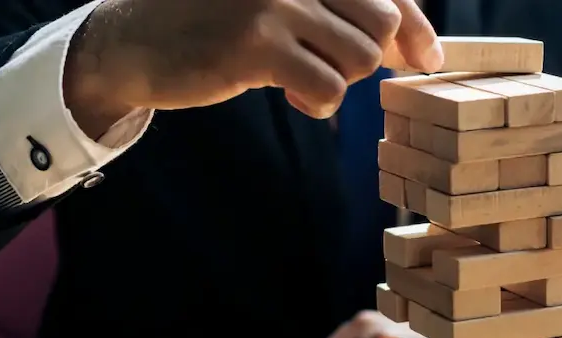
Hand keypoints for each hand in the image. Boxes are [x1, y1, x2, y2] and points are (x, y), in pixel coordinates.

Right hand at [63, 0, 442, 134]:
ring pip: (360, 57)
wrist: (134, 40)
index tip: (427, 57)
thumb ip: (343, 11)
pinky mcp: (256, 42)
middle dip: (367, 57)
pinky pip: (328, 86)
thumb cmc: (220, 20)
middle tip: (328, 66)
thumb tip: (423, 48)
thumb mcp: (284, 2)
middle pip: (381, 22)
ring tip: (304, 80)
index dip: (415, 26)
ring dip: (341, 81)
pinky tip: (294, 98)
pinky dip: (321, 104)